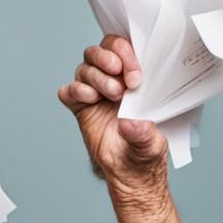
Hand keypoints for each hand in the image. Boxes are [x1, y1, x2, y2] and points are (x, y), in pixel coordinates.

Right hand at [58, 35, 168, 197]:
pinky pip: (69, 91)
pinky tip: (90, 99)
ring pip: (86, 68)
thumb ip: (143, 133)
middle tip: (122, 81)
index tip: (136, 77)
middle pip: (100, 50)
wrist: (130, 174)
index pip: (124, 49)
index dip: (126, 53)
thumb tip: (130, 123)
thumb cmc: (145, 151)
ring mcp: (94, 93)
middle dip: (108, 59)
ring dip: (97, 77)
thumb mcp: (153, 144)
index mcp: (133, 77)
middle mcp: (111, 79)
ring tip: (114, 95)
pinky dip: (76, 91)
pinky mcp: (79, 107)